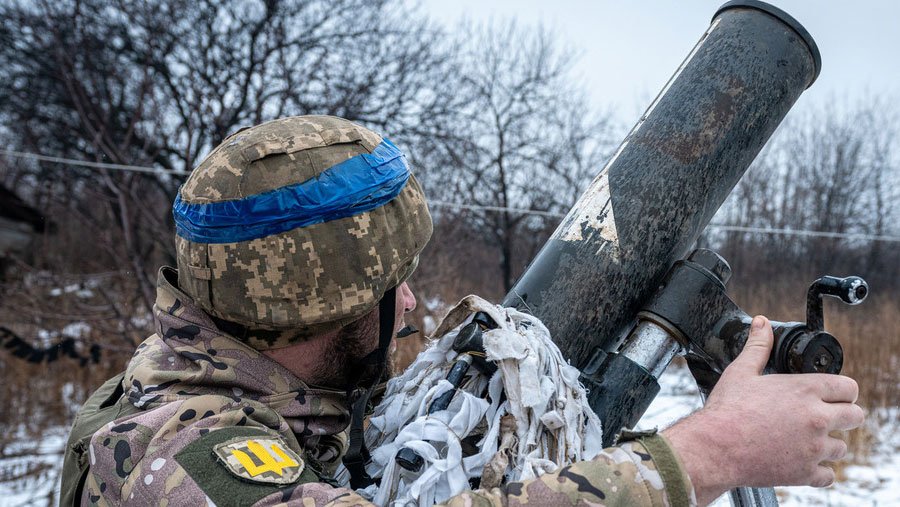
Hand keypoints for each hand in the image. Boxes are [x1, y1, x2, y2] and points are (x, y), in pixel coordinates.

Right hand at [663, 316, 864, 505]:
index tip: (831, 395)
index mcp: (804, 390)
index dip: (841, 390)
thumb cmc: (726, 409)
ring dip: (828, 443)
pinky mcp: (805, 472)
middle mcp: (816, 418)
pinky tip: (801, 461)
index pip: (849, 388)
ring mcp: (813, 448)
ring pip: (842, 447)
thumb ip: (758, 347)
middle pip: (856, 416)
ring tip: (806, 439)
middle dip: (843, 415)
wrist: (714, 448)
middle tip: (822, 416)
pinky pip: (828, 475)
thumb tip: (762, 324)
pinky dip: (818, 470)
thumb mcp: (741, 372)